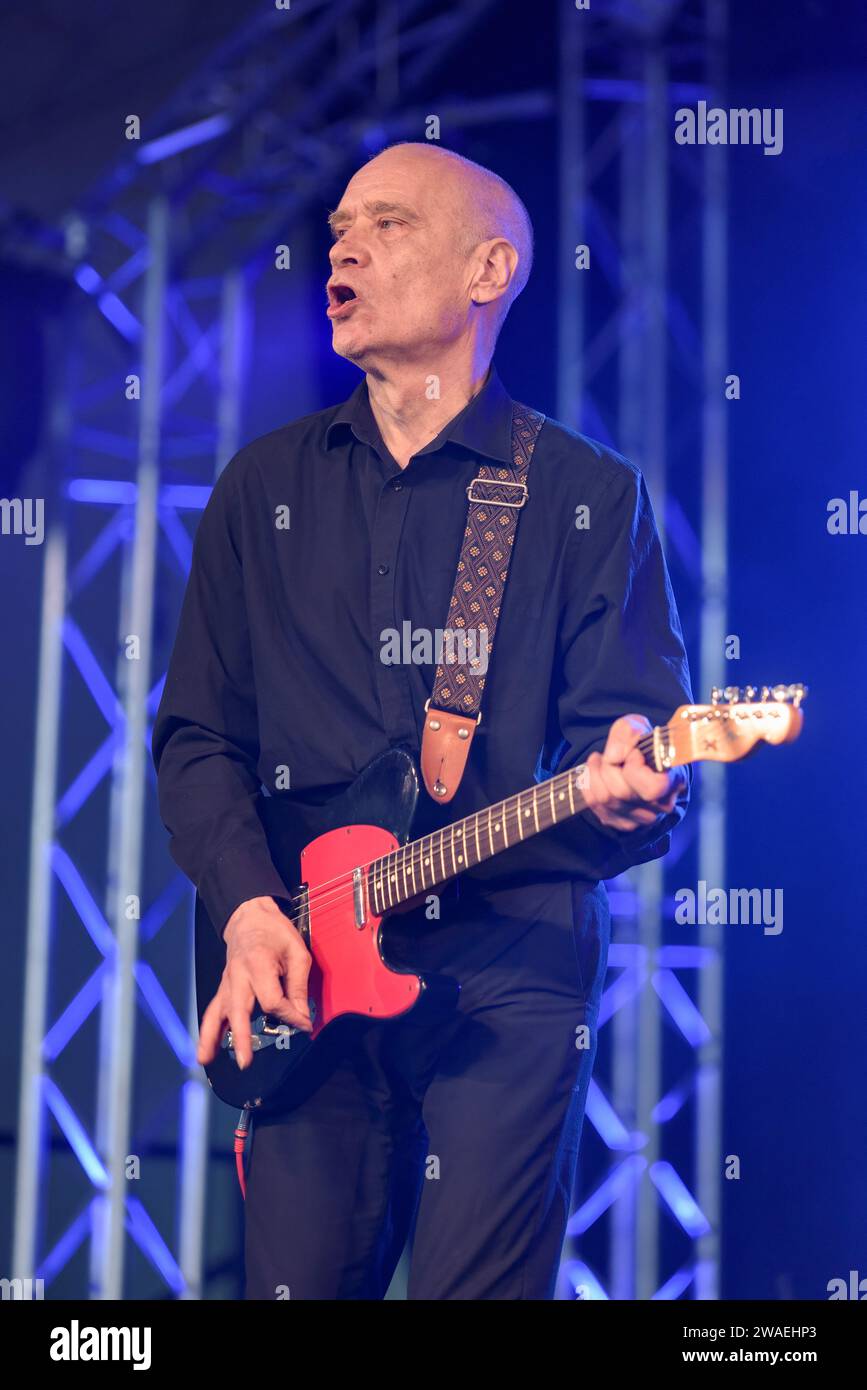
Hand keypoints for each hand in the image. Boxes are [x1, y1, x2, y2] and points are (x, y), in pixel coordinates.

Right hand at [197, 895, 311, 1070]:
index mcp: (258, 964)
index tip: (304, 1024)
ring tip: (205, 1059)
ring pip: (217, 1012)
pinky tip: (206, 1050)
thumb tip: (301, 1017)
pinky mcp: (224, 988)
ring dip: (210, 1037)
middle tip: (245, 1061)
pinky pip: (213, 1010)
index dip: (289, 1015)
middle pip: (238, 1010)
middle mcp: (238, 976)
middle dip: (241, 1037)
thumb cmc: (275, 932)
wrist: (249, 917)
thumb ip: (298, 986)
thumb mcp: (297, 952)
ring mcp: (227, 983)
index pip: (272, 1000)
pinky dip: (208, 1030)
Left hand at [580, 714, 686, 831]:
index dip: (635, 769)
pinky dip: (589, 786)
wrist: (641, 760)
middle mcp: (660, 805)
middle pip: (621, 792)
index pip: (653, 787)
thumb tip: (614, 756)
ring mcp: (642, 818)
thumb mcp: (637, 726)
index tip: (632, 753)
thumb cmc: (642, 744)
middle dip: (608, 767)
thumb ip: (628, 733)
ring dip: (595, 775)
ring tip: (599, 759)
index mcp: (673, 781)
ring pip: (606, 799)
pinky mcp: (624, 823)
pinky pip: (596, 807)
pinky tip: (595, 774)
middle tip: (608, 754)